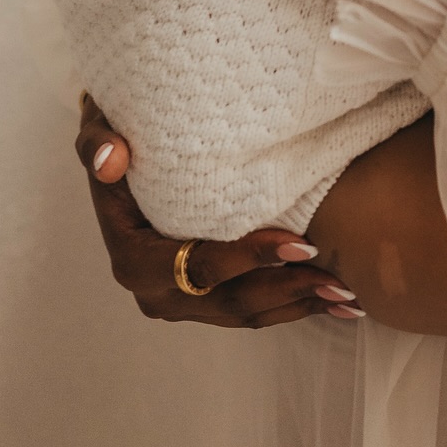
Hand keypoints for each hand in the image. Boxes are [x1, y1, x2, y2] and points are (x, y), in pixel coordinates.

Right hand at [75, 95, 362, 326]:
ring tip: (348, 296)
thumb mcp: (100, 131)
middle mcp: (156, 293)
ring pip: (247, 315)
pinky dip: (292, 307)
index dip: (250, 257)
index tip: (299, 241)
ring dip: (298, 305)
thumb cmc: (120, 139)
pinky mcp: (203, 304)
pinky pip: (251, 313)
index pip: (200, 265)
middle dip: (288, 291)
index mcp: (133, 259)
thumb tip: (112, 157)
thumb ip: (98, 143)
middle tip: (339, 279)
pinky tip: (332, 302)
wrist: (123, 160)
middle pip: (231, 301)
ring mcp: (181, 304)